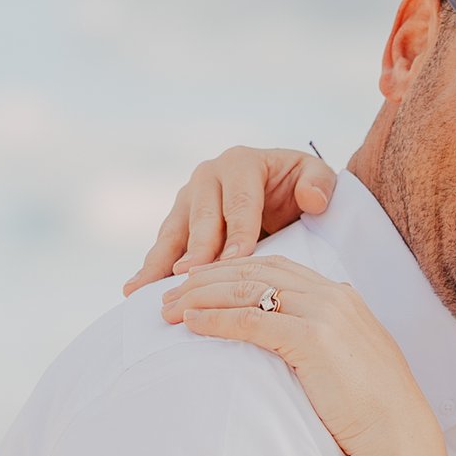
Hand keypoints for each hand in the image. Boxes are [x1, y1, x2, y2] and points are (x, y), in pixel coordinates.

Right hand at [124, 146, 336, 294]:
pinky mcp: (177, 222)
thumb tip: (312, 198)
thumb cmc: (299, 187)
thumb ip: (320, 183)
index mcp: (241, 164)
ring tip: (145, 289)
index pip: (239, 202)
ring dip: (161, 262)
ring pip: (174, 232)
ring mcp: (187, 200)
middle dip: (198, 249)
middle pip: (201, 218)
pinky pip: (163, 247)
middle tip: (191, 277)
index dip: (238, 232)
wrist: (279, 191)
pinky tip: (135, 291)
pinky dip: (151, 269)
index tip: (237, 261)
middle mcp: (208, 177)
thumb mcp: (316, 178)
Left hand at [164, 254, 435, 455]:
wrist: (397, 434)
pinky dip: (216, 318)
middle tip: (169, 291)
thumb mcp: (351, 365)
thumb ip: (328, 344)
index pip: (277, 268)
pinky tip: (191, 324)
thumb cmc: (374, 412)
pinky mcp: (312, 339)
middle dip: (208, 277)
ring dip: (202, 296)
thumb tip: (306, 347)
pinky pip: (251, 319)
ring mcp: (324, 314)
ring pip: (248, 289)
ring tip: (167, 309)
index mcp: (341, 297)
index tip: (199, 280)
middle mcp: (333, 296)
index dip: (232, 269)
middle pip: (256, 270)